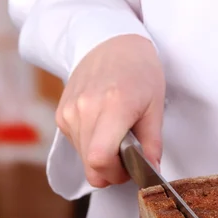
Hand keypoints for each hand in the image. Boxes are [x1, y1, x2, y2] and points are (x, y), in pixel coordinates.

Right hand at [56, 34, 165, 187]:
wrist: (111, 42)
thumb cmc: (139, 70)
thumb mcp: (155, 106)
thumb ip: (153, 143)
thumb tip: (152, 172)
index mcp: (113, 106)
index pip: (100, 159)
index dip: (115, 174)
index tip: (130, 170)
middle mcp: (85, 110)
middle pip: (90, 165)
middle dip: (111, 171)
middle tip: (128, 158)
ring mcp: (69, 112)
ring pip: (82, 158)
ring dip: (101, 158)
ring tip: (118, 136)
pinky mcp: (61, 114)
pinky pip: (76, 144)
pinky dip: (91, 145)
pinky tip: (104, 128)